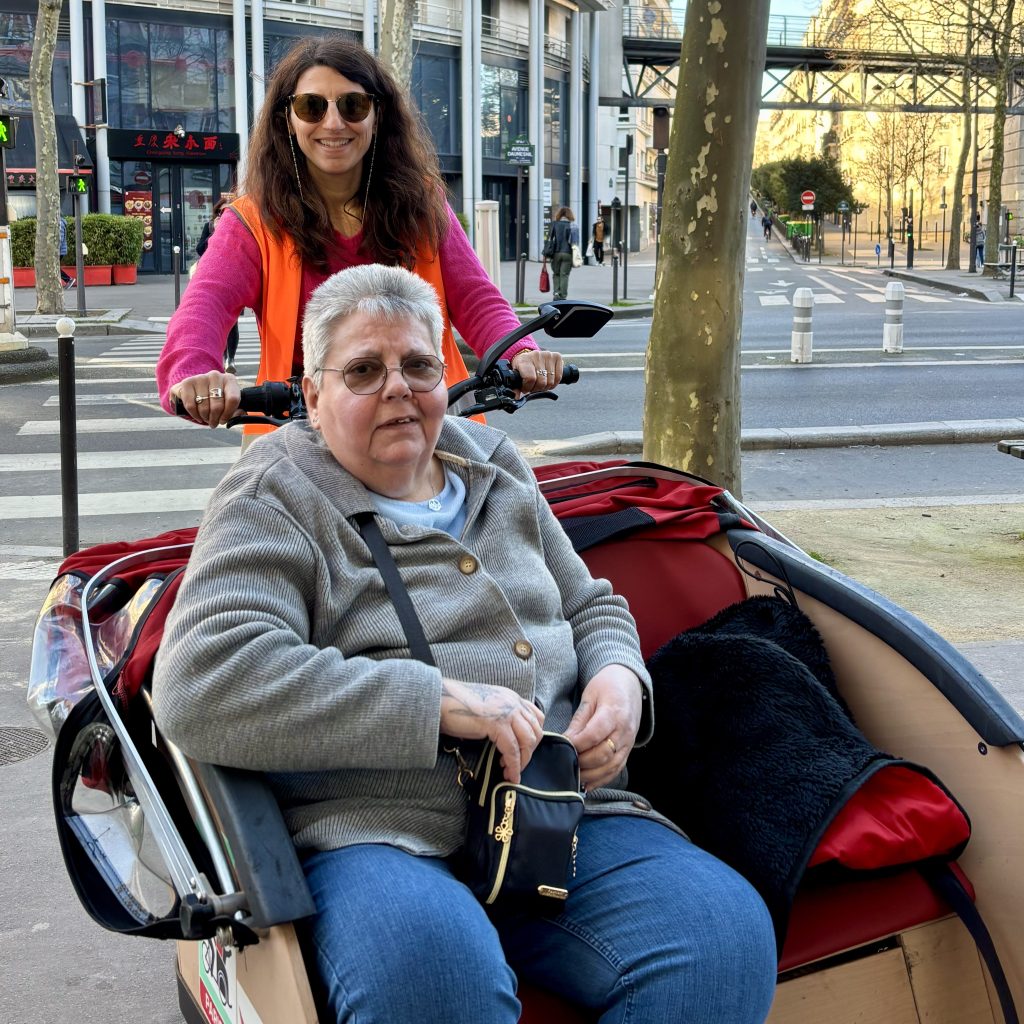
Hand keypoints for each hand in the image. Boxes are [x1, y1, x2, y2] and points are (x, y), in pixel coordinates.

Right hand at [170, 371, 240, 427]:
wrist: (195, 389)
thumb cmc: (215, 398)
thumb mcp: (228, 403)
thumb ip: (237, 410)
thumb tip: (240, 415)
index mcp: (229, 380)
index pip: (233, 399)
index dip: (228, 414)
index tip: (224, 420)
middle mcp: (216, 376)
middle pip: (218, 406)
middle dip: (215, 419)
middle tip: (214, 423)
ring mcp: (201, 378)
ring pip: (204, 407)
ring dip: (205, 418)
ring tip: (206, 418)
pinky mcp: (187, 383)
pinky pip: (191, 405)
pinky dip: (194, 414)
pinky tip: (197, 415)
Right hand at [441, 679, 543, 783]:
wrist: (439, 701)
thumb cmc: (456, 706)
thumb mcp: (486, 707)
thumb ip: (500, 716)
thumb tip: (508, 738)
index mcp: (510, 697)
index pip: (536, 717)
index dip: (533, 738)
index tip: (523, 752)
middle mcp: (512, 702)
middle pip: (535, 730)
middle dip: (530, 752)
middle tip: (517, 765)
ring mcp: (506, 712)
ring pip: (527, 741)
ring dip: (523, 761)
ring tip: (512, 772)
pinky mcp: (497, 724)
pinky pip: (512, 750)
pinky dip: (513, 766)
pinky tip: (509, 775)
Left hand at [511, 348, 563, 393]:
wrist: (529, 357)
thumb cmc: (523, 367)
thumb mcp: (516, 375)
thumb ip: (515, 387)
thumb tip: (516, 397)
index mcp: (525, 360)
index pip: (530, 378)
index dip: (528, 387)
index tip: (526, 389)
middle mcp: (537, 356)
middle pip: (541, 382)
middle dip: (537, 388)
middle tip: (533, 386)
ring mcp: (548, 355)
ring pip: (550, 382)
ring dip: (545, 387)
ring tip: (539, 383)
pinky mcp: (557, 357)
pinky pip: (558, 377)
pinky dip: (553, 383)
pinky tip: (547, 381)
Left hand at [564, 665, 642, 789]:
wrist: (630, 684)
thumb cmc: (607, 686)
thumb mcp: (589, 696)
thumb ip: (579, 721)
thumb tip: (564, 741)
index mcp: (614, 712)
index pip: (594, 734)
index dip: (577, 744)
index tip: (563, 747)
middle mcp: (625, 730)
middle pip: (603, 754)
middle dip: (582, 762)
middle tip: (565, 763)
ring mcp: (629, 742)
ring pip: (611, 766)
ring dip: (591, 775)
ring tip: (574, 777)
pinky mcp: (629, 750)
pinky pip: (617, 769)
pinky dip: (602, 779)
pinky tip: (588, 784)